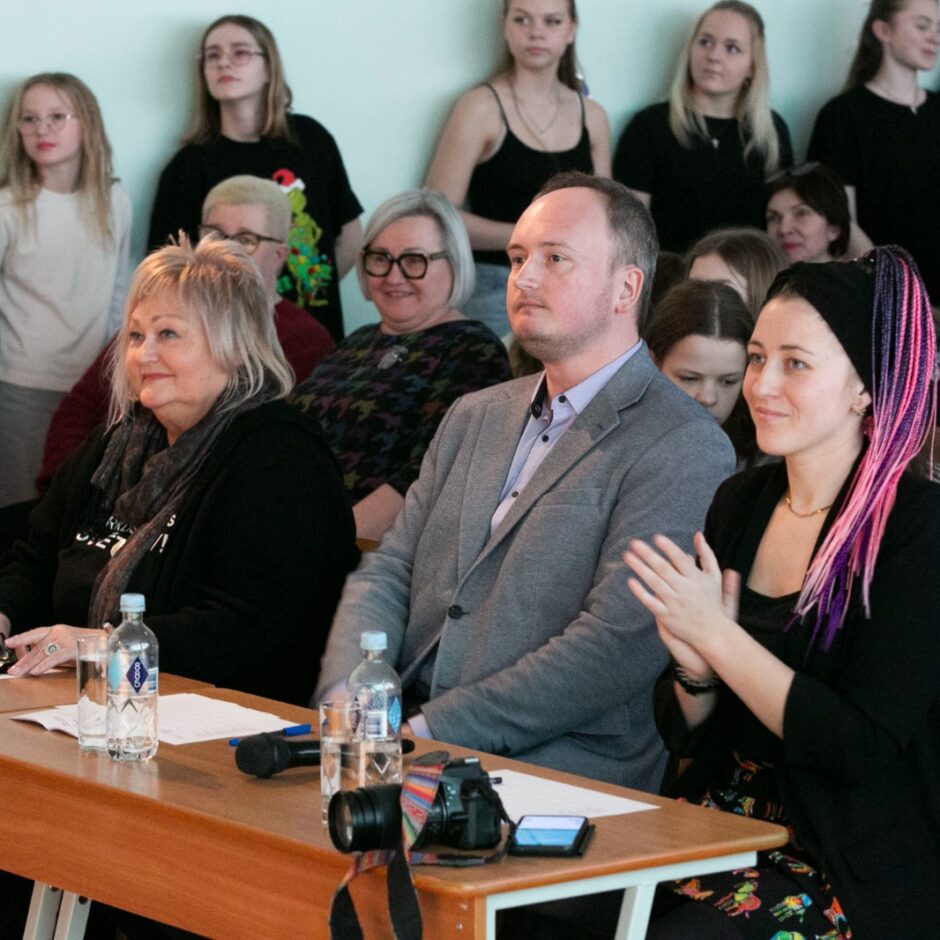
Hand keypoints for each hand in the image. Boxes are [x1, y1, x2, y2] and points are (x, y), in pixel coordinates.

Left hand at [5, 624, 99, 675]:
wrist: (113, 644)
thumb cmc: (91, 648)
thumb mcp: (69, 647)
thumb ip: (53, 651)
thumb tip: (34, 663)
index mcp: (59, 630)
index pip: (36, 633)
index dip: (21, 638)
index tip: (7, 642)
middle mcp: (61, 632)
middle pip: (37, 647)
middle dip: (23, 660)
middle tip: (13, 671)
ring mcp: (67, 639)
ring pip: (43, 653)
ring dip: (29, 665)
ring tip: (19, 673)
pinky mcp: (74, 648)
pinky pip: (55, 657)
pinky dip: (44, 665)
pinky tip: (36, 671)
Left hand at [625, 532, 736, 661]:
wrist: (713, 632)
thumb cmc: (712, 600)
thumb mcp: (714, 576)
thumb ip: (706, 554)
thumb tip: (697, 534)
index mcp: (696, 578)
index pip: (680, 560)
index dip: (668, 548)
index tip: (656, 537)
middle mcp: (685, 589)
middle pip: (664, 569)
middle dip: (648, 555)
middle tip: (634, 543)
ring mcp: (675, 603)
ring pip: (655, 583)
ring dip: (640, 569)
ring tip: (627, 556)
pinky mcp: (667, 617)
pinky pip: (651, 602)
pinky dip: (641, 592)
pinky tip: (630, 581)